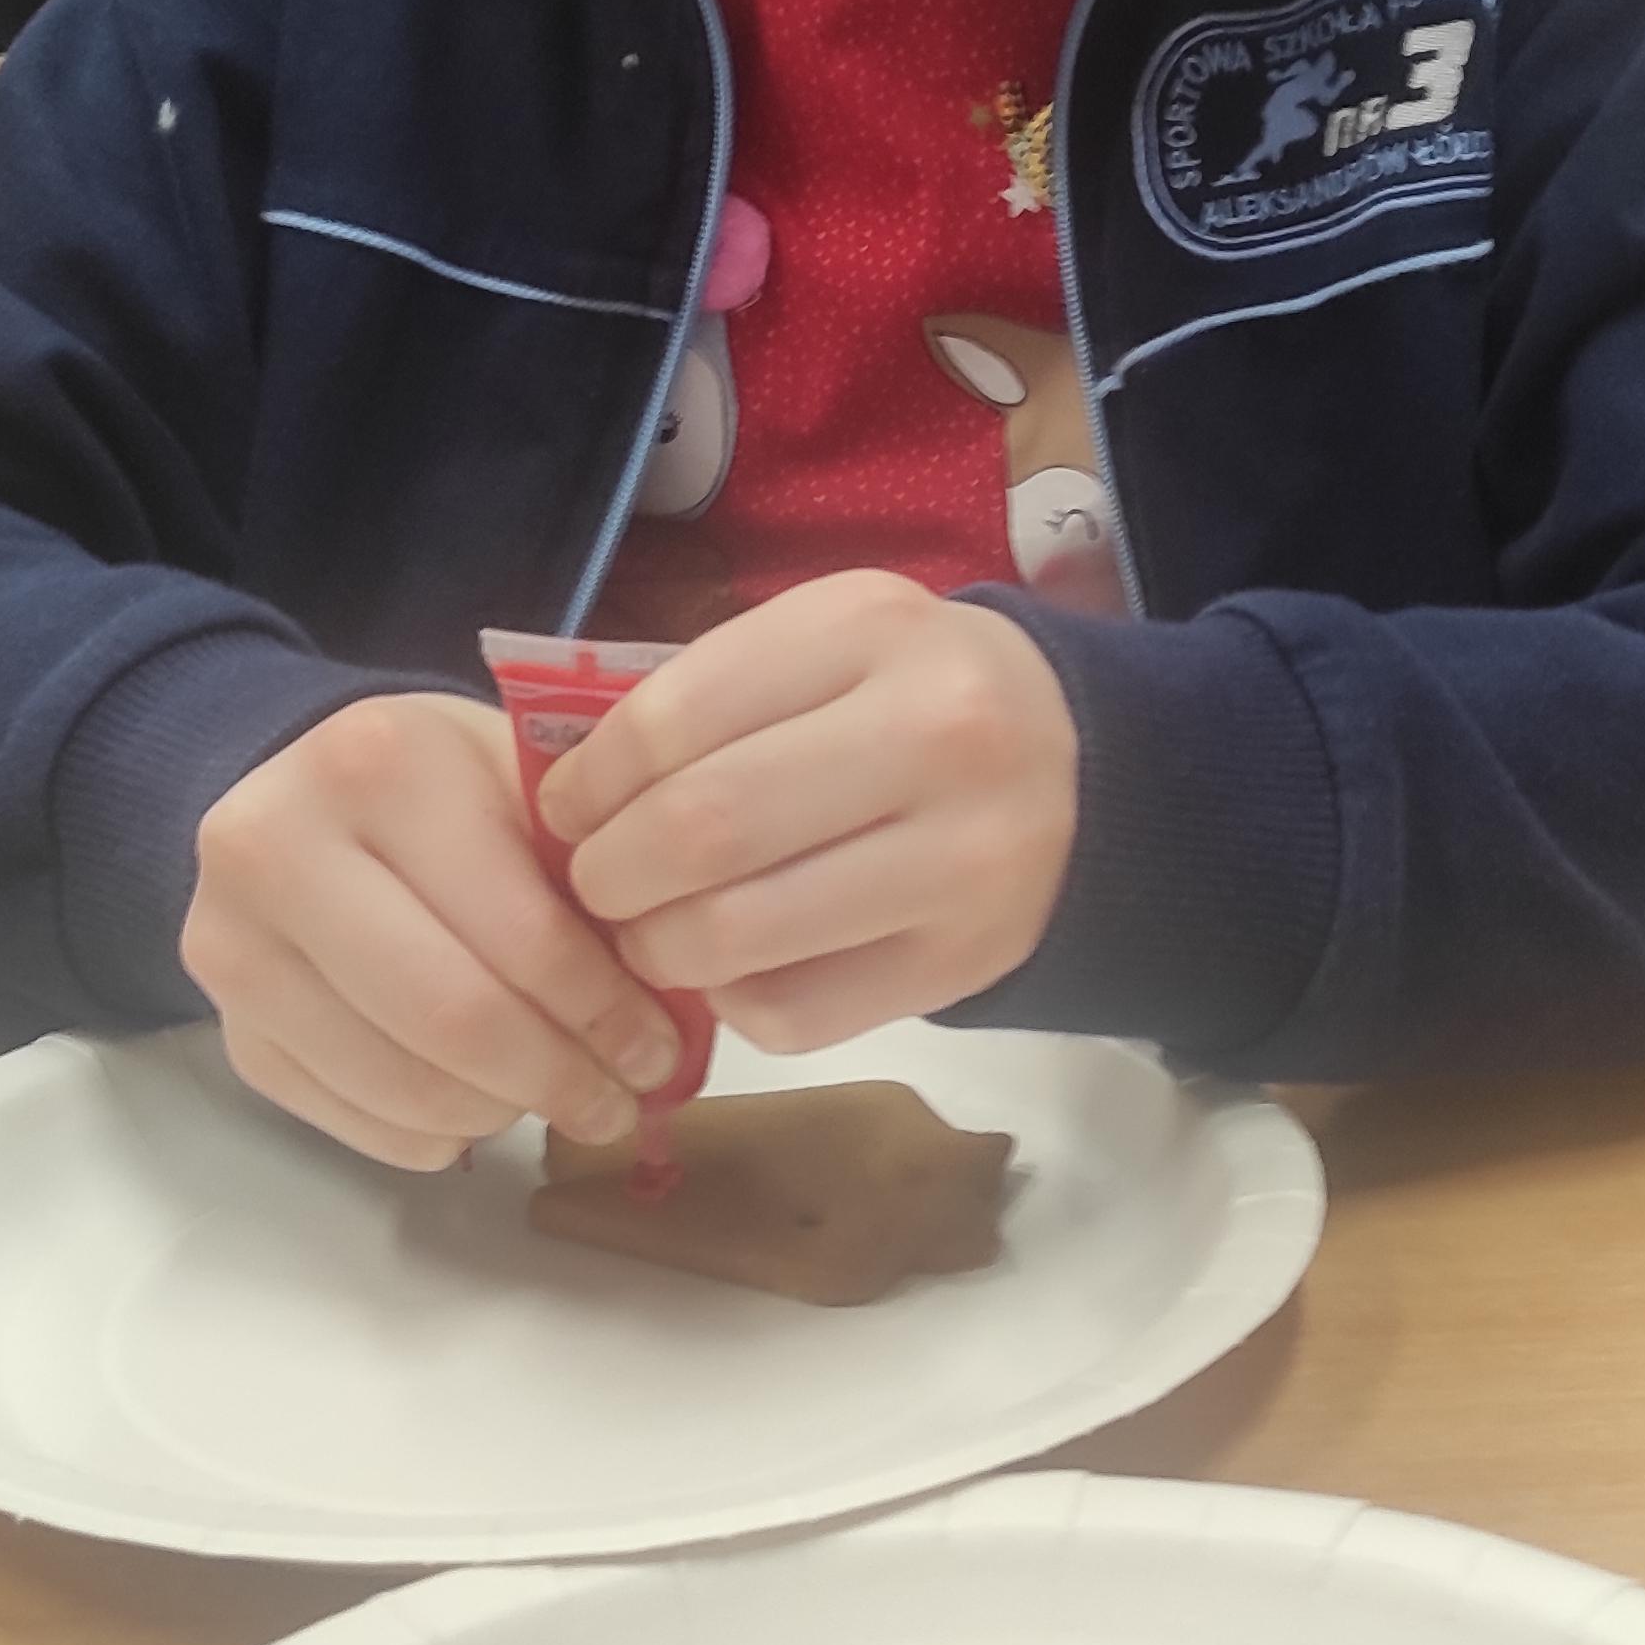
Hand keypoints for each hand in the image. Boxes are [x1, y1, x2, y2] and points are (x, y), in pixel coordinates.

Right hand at [182, 693, 683, 1172]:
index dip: (604, 1011)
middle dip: (557, 1077)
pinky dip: (437, 1134)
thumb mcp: (523, 782)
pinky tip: (482, 1106)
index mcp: (373, 764)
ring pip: (400, 1085)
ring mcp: (233, 948)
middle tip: (618, 1103)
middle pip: (449, 1018)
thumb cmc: (444, 788)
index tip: (659, 1052)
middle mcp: (274, 849)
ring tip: (558, 1102)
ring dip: (502, 1114)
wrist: (301, 797)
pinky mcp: (229, 1031)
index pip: (518, 931)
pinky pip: (353, 1123)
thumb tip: (677, 1018)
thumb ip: (594, 874)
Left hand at [538, 572, 1078, 1054]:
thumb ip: (707, 697)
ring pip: (740, 936)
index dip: (591, 780)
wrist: (1080, 769)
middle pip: (704, 831)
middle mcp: (935, 737)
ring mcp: (960, 861)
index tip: (565, 809)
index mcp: (874, 630)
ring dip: (657, 947)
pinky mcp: (963, 963)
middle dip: (610, 873)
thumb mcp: (825, 644)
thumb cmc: (910, 694)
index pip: (676, 718)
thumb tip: (568, 795)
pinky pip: (794, 1013)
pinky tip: (734, 966)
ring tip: (649, 931)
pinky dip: (732, 1001)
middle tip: (595, 883)